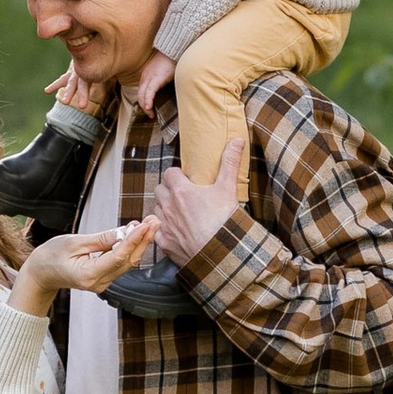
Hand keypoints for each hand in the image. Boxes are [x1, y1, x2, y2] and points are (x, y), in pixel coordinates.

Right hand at [14, 216, 159, 312]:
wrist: (40, 274)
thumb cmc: (51, 256)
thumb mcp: (74, 242)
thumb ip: (101, 239)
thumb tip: (124, 232)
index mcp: (89, 274)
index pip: (118, 256)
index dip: (134, 239)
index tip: (145, 224)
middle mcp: (99, 283)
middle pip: (128, 261)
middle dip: (143, 240)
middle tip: (154, 220)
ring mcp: (102, 283)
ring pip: (127, 263)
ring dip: (139, 243)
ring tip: (149, 223)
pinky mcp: (104, 279)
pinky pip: (121, 264)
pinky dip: (129, 248)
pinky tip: (137, 234)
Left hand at [135, 50, 174, 113]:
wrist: (174, 49)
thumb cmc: (172, 60)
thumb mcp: (164, 72)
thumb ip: (161, 81)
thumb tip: (165, 92)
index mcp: (147, 75)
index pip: (141, 91)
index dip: (144, 102)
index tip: (149, 109)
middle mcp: (145, 76)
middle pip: (140, 95)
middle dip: (143, 107)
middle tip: (150, 114)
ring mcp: (149, 77)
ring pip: (142, 95)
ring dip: (146, 107)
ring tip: (151, 114)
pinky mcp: (156, 78)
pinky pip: (149, 92)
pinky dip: (148, 101)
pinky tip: (149, 107)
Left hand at [149, 139, 246, 270]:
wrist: (220, 253)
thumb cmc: (223, 221)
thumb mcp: (228, 189)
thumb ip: (229, 163)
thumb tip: (236, 140)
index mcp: (181, 190)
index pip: (169, 173)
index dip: (177, 174)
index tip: (186, 179)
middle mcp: (168, 206)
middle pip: (159, 190)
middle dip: (168, 190)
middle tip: (183, 195)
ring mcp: (164, 224)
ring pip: (156, 209)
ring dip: (164, 208)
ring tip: (179, 212)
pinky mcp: (163, 242)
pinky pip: (156, 230)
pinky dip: (162, 229)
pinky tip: (175, 230)